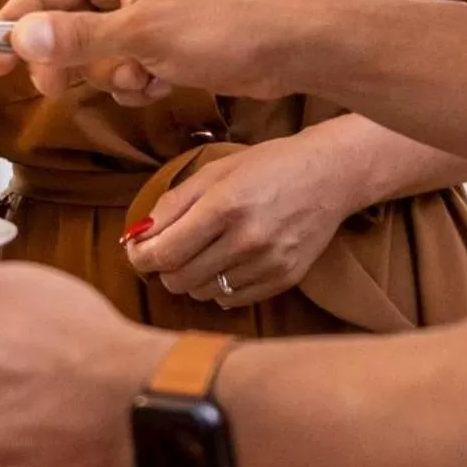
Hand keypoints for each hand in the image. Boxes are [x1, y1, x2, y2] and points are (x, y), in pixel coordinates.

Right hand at [0, 0, 321, 105]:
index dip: (14, 26)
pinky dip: (137, 79)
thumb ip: (78, 39)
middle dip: (71, 60)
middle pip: (64, 23)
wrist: (290, 46)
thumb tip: (20, 36)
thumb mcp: (142, 36)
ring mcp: (146, 6)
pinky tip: (163, 82)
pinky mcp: (165, 35)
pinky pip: (125, 63)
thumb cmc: (222, 28)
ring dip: (113, 74)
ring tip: (146, 75)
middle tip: (63, 87)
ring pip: (94, 51)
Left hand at [126, 133, 358, 309]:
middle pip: (178, 280)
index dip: (140, 256)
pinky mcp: (282, 279)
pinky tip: (230, 261)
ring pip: (202, 292)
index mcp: (224, 206)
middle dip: (165, 267)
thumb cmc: (267, 166)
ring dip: (193, 277)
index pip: (163, 253)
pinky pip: (230, 299)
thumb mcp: (215, 171)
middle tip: (172, 248)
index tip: (136, 250)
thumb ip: (173, 204)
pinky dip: (220, 286)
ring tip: (206, 250)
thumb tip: (137, 236)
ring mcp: (267, 263)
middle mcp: (246, 239)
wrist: (329, 175)